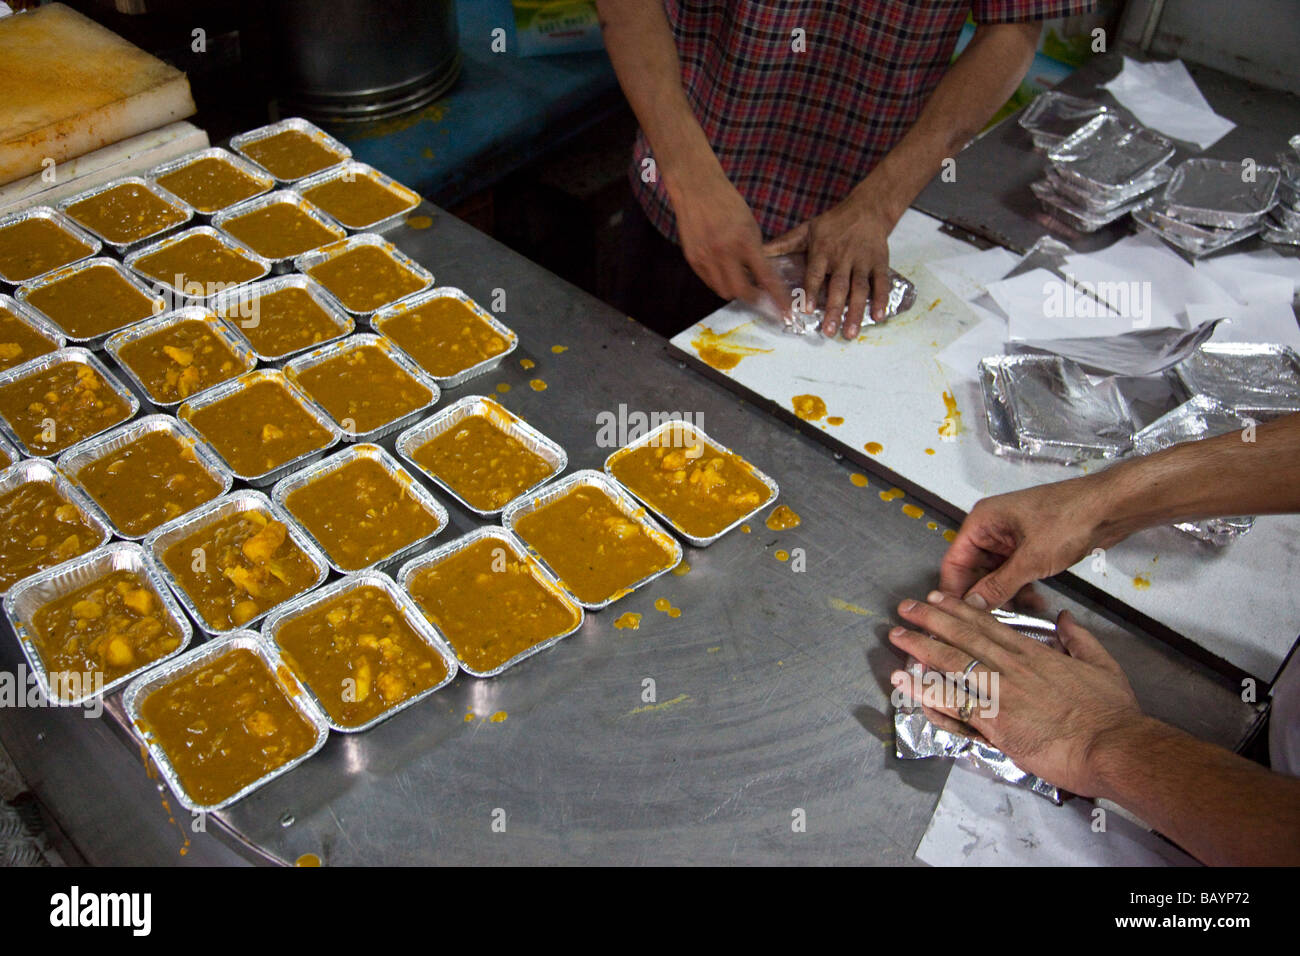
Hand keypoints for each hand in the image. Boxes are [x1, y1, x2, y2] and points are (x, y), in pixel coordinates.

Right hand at [672, 170, 789, 311]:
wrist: (697, 189)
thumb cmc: (728, 202)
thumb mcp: (750, 224)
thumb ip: (755, 251)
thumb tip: (760, 276)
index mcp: (744, 242)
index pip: (765, 278)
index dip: (777, 298)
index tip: (786, 312)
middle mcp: (724, 253)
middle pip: (741, 292)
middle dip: (753, 298)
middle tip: (760, 296)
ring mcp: (706, 258)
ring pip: (723, 291)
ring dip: (735, 291)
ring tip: (740, 281)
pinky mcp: (693, 259)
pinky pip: (708, 281)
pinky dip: (719, 282)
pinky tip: (724, 272)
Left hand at [764, 192, 893, 338]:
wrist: (867, 208)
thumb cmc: (833, 223)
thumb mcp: (807, 229)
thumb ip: (785, 244)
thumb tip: (760, 252)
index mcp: (823, 250)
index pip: (815, 273)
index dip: (811, 291)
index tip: (806, 309)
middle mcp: (843, 257)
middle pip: (839, 286)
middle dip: (834, 310)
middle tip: (829, 331)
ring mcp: (863, 261)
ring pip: (860, 288)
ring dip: (856, 311)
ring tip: (850, 333)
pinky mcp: (879, 262)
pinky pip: (881, 283)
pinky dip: (881, 300)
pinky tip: (878, 317)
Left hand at [888, 592, 1142, 795]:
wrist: (1115, 746)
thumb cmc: (1112, 712)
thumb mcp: (1102, 664)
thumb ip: (1080, 638)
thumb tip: (1066, 618)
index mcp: (1035, 654)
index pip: (988, 625)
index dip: (959, 610)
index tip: (938, 598)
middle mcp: (1013, 668)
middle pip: (963, 637)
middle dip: (931, 619)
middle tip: (906, 607)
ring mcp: (1002, 694)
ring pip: (952, 664)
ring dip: (920, 648)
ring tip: (897, 636)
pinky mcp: (995, 723)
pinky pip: (952, 704)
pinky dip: (925, 692)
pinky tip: (904, 682)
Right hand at [939, 474, 1118, 610]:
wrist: (1110, 507)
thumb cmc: (1069, 519)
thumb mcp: (1030, 559)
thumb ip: (998, 585)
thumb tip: (973, 605)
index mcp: (982, 522)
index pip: (954, 560)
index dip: (953, 589)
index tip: (954, 616)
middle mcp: (992, 528)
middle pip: (974, 569)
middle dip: (984, 594)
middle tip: (990, 620)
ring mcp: (1012, 538)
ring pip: (996, 574)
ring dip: (1006, 593)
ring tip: (1019, 612)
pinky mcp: (1030, 546)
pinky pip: (1015, 572)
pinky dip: (1021, 587)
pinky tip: (1034, 601)